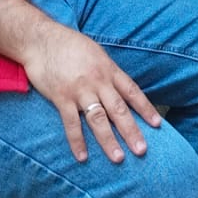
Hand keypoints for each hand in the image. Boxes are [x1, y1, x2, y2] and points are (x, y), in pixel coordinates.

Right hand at [20, 21, 161, 163]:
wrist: (41, 39)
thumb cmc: (69, 45)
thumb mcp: (96, 53)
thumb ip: (108, 72)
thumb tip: (119, 88)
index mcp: (109, 70)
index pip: (132, 92)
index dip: (145, 109)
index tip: (157, 124)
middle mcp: (98, 81)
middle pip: (119, 110)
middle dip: (131, 131)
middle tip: (142, 150)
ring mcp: (80, 90)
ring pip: (98, 119)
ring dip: (108, 140)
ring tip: (118, 158)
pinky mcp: (61, 97)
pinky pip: (71, 123)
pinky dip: (77, 141)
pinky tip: (82, 156)